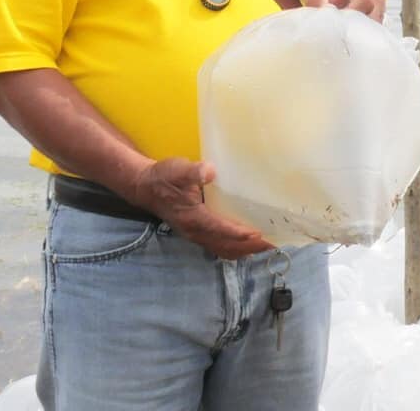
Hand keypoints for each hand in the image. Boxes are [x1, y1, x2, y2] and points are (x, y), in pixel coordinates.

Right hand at [128, 157, 271, 258]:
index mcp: (192, 217)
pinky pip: (219, 246)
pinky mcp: (198, 233)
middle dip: (249, 246)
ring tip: (266, 247)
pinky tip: (248, 244)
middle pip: (226, 245)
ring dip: (245, 250)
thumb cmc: (164, 177)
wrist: (146, 187)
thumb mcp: (177, 169)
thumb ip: (193, 171)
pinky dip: (236, 248)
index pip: (219, 229)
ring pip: (223, 249)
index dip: (238, 233)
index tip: (258, 234)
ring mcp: (196, 235)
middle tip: (273, 244)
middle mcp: (195, 231)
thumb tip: (210, 171)